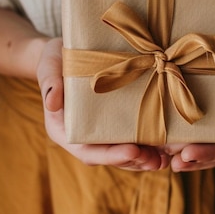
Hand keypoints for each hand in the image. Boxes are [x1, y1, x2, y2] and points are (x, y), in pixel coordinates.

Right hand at [36, 38, 170, 170]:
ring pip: (122, 152)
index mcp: (64, 130)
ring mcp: (99, 131)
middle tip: (155, 160)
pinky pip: (130, 138)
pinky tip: (165, 147)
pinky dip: (147, 145)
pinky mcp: (113, 122)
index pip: (88, 151)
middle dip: (132, 161)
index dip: (111, 155)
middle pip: (109, 157)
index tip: (133, 150)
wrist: (63, 52)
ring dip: (143, 159)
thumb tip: (51, 102)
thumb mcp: (49, 66)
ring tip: (163, 160)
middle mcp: (83, 136)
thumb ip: (50, 83)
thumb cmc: (54, 59)